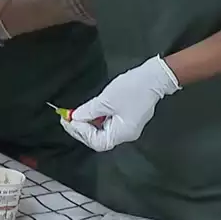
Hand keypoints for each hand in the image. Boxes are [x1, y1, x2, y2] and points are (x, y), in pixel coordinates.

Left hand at [61, 56, 179, 151]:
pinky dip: (96, 119)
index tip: (68, 120)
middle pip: (99, 139)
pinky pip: (108, 124)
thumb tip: (75, 118)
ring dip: (87, 124)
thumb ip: (89, 111)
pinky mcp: (127, 119)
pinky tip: (88, 112)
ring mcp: (127, 127)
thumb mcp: (106, 100)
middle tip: (67, 118)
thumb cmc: (131, 89)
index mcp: (122, 133)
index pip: (97, 142)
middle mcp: (125, 135)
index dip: (81, 132)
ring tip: (74, 115)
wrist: (153, 77)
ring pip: (102, 132)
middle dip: (82, 129)